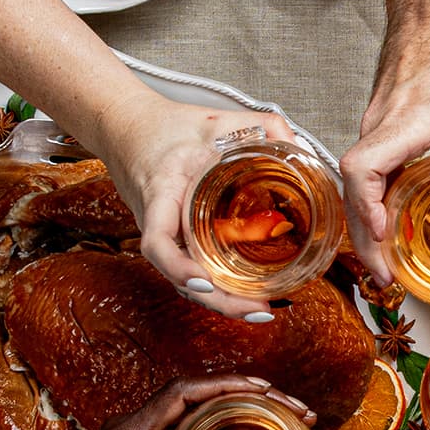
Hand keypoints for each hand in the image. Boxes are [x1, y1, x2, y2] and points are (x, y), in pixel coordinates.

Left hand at [53, 374, 314, 429]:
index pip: (182, 391)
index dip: (228, 384)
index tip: (265, 390)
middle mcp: (129, 427)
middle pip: (193, 391)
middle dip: (244, 392)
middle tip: (286, 405)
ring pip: (189, 402)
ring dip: (231, 401)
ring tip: (275, 411)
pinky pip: (182, 419)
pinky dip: (216, 418)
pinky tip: (245, 429)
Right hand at [93, 90, 297, 320]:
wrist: (129, 128)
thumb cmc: (166, 127)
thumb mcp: (216, 119)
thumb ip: (263, 128)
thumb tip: (301, 148)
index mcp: (161, 193)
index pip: (157, 241)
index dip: (178, 267)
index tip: (204, 282)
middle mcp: (158, 222)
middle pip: (181, 277)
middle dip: (219, 301)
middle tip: (259, 310)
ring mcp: (165, 234)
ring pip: (189, 281)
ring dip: (223, 302)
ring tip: (260, 310)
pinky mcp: (176, 238)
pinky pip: (195, 268)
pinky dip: (219, 286)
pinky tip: (246, 295)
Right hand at [340, 21, 429, 280]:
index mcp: (405, 121)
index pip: (362, 166)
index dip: (366, 204)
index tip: (382, 232)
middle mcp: (380, 126)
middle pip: (353, 191)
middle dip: (364, 238)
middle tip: (385, 276)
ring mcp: (373, 127)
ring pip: (354, 185)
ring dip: (364, 225)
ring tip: (383, 263)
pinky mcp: (376, 128)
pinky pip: (363, 173)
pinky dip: (369, 204)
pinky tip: (386, 227)